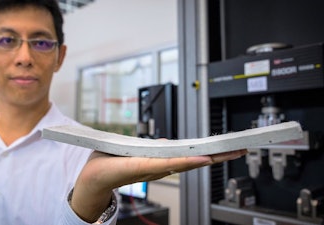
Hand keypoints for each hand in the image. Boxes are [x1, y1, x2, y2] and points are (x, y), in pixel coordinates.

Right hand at [70, 149, 247, 221]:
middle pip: (190, 163)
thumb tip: (167, 146)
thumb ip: (140, 152)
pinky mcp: (156, 166)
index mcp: (141, 166)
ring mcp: (157, 169)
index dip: (189, 160)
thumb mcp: (115, 156)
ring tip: (228, 149)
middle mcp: (154, 169)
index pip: (170, 163)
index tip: (207, 157)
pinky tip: (206, 153)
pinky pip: (179, 161)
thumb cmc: (103, 168)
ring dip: (209, 156)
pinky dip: (195, 156)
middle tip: (238, 149)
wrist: (95, 181)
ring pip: (188, 162)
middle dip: (214, 157)